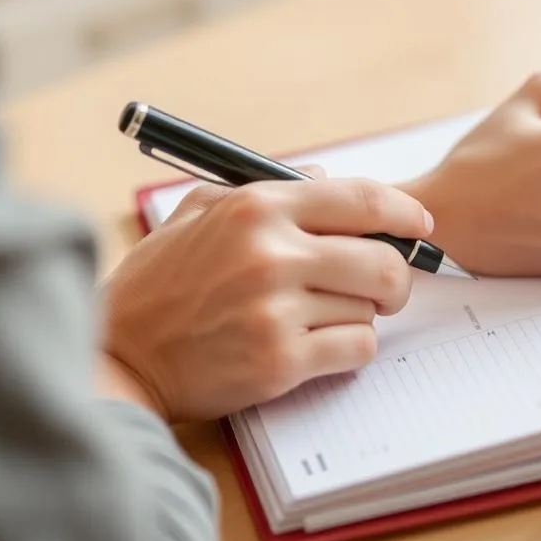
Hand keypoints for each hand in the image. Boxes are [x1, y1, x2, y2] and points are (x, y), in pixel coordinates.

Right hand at [97, 170, 432, 421]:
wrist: (118, 357)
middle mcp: (271, 254)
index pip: (360, 198)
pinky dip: (349, 349)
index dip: (404, 212)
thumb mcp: (198, 214)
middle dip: (394, 278)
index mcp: (256, 209)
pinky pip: (356, 349)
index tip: (421, 224)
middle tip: (382, 289)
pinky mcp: (279, 362)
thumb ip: (263, 190)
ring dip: (359, 316)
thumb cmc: (158, 285)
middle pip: (383, 260)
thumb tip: (326, 179)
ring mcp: (276, 311)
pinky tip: (317, 347)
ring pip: (370, 310)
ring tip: (319, 319)